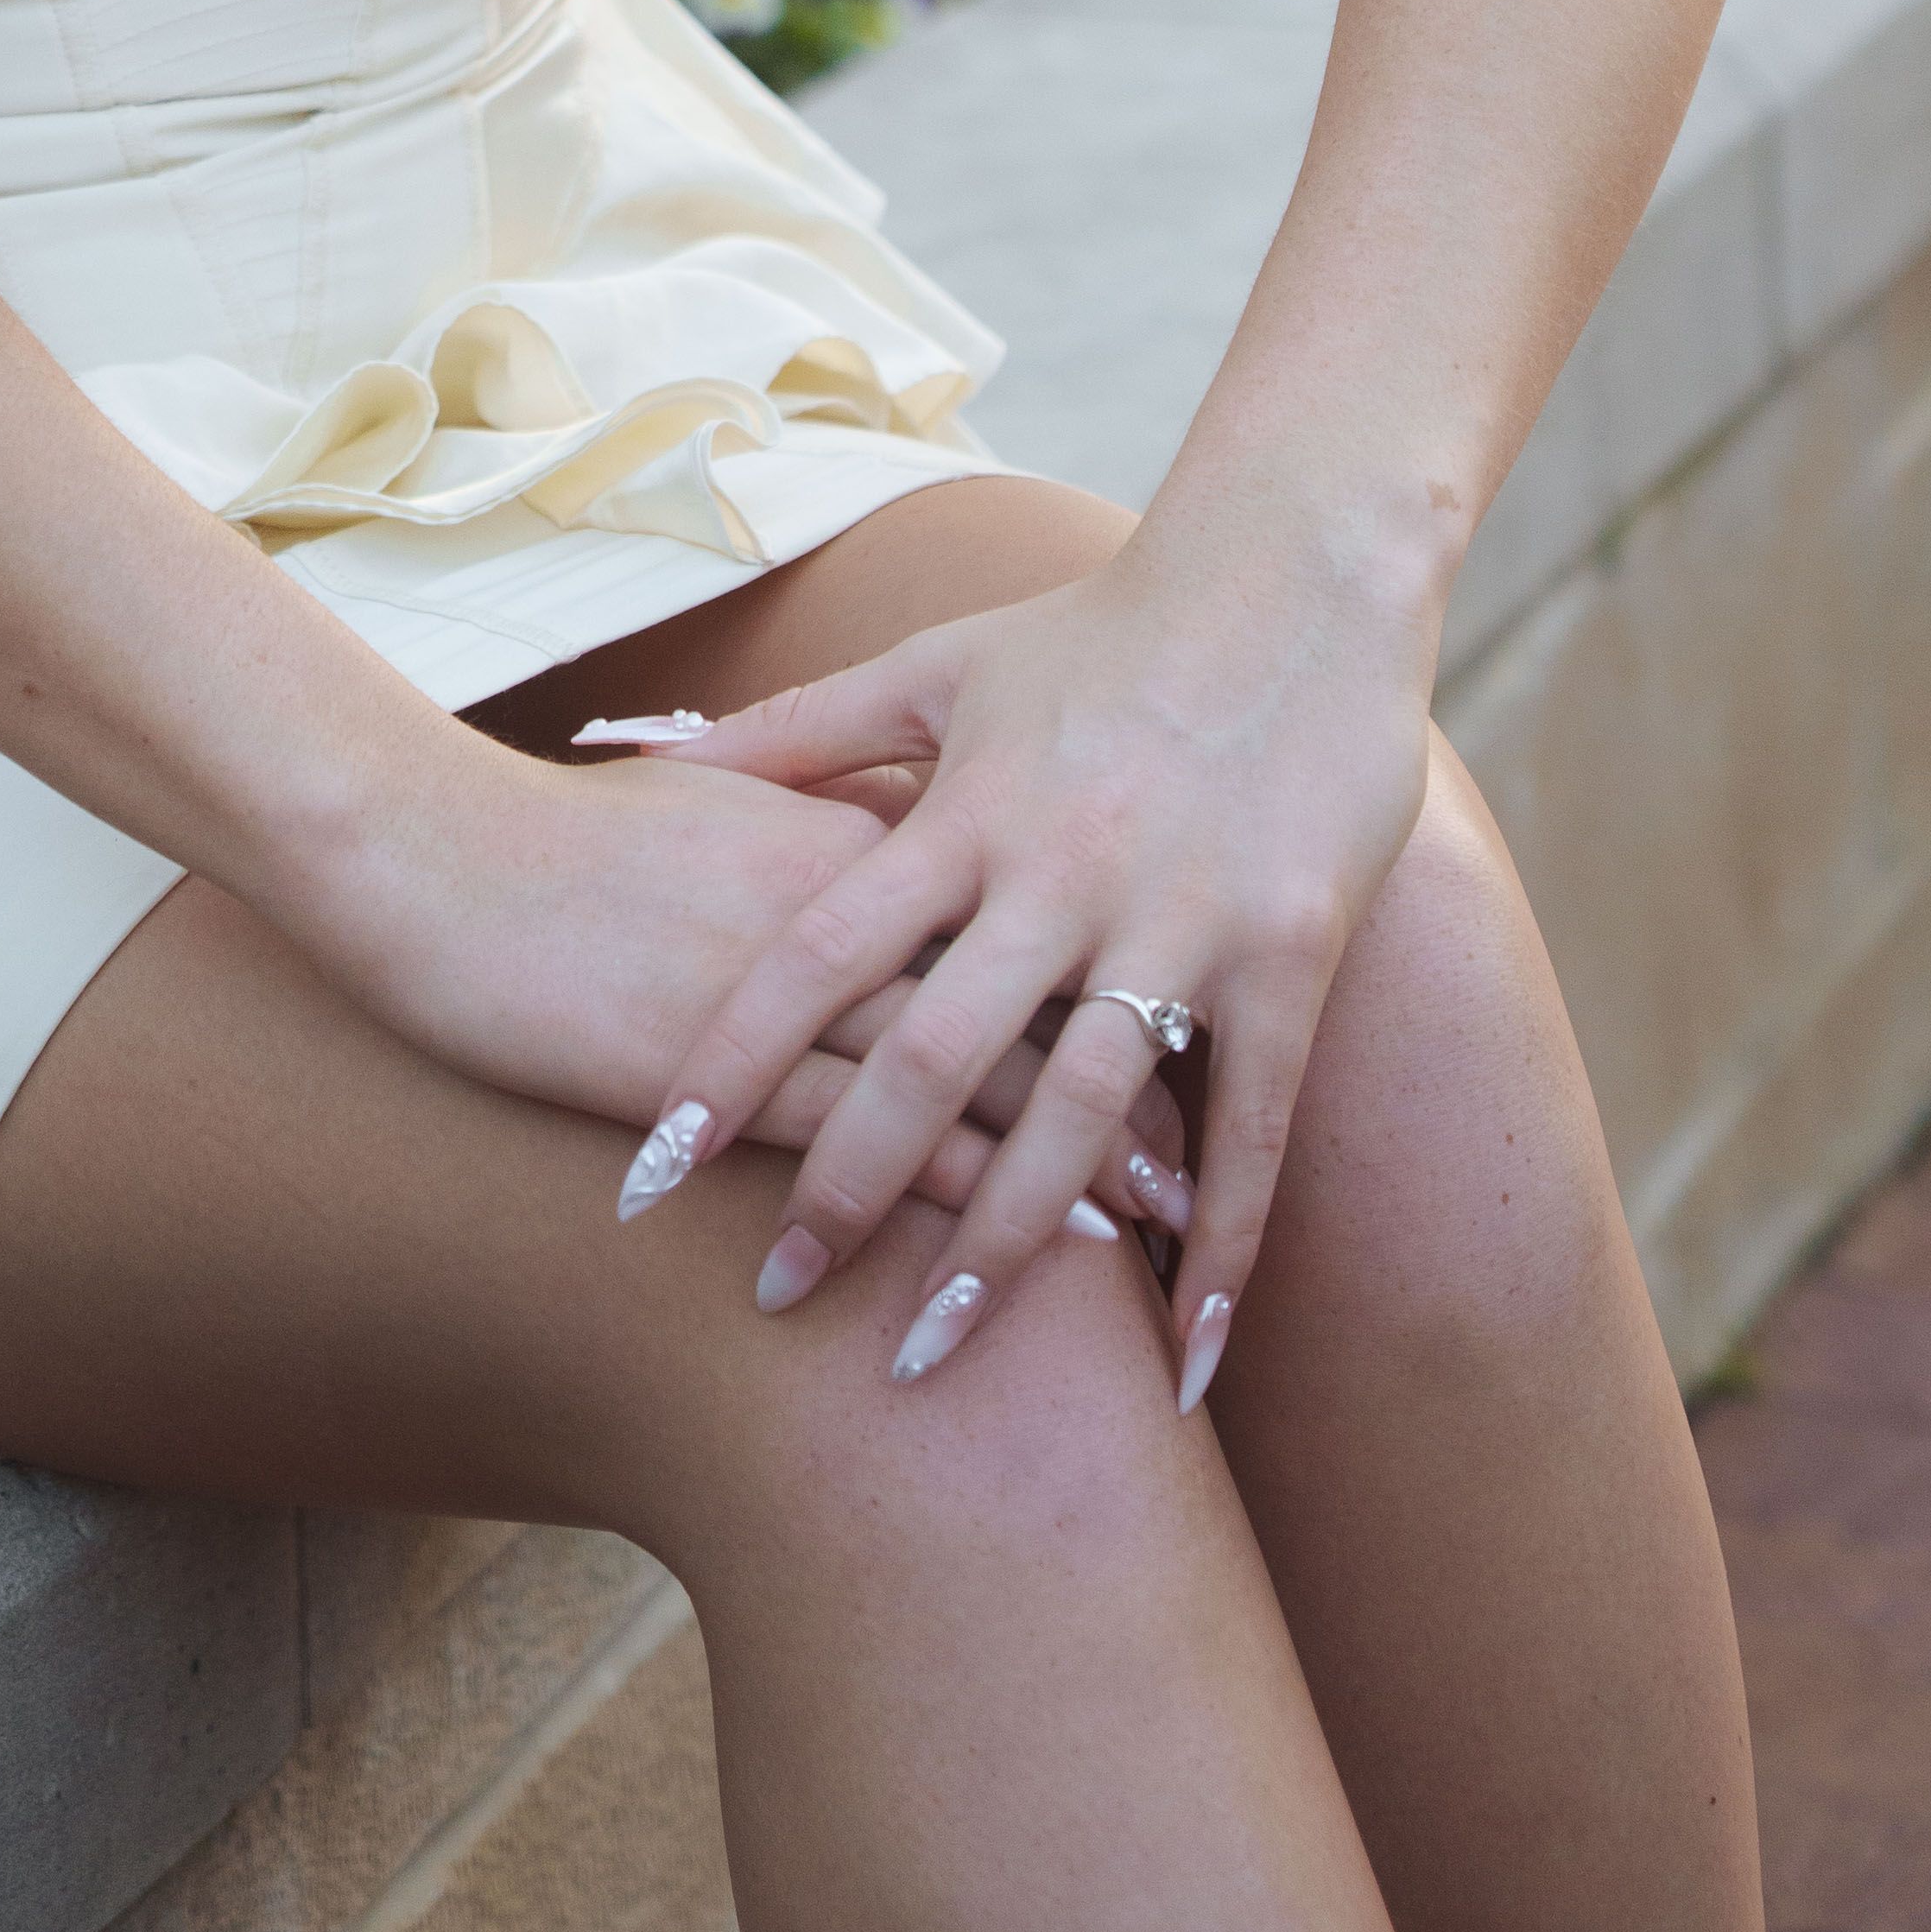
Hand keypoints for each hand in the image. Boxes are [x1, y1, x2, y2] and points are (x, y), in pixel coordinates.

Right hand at [293, 733, 1193, 1210]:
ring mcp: (795, 994)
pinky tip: (1001, 1260)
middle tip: (1197, 1174)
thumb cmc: (563, 834)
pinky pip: (868, 1145)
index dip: (1111, 978)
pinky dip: (948, 1203)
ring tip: (1142, 1245)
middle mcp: (855, 908)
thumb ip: (808, 817)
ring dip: (1060, 1171)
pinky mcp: (729, 1073)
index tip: (1188, 1037)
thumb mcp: (710, 803)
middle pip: (1028, 999)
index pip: (1025, 908)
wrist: (430, 854)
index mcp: (857, 833)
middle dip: (1123, 1094)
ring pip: (969, 1085)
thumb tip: (877, 845)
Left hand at [601, 491, 1443, 1401]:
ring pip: (1076, 1111)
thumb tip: (637, 746)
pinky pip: (1253, 1125)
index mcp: (965, 811)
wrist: (1293, 575)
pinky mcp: (1287, 951)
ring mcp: (1178, 917)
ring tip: (935, 1353)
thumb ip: (795, 730)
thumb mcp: (936, 667)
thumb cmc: (1100, 629)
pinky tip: (1188, 1356)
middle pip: (930, 1055)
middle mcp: (1059, 872)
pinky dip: (1221, 1245)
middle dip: (848, 1187)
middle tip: (776, 1297)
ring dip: (1006, 1242)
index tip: (649, 1171)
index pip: (815, 956)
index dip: (727, 1063)